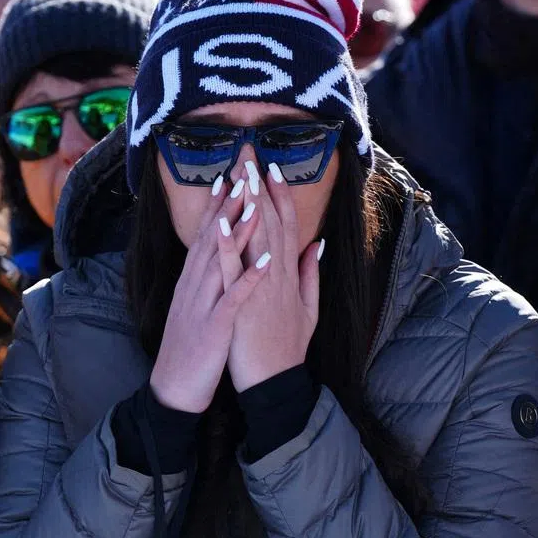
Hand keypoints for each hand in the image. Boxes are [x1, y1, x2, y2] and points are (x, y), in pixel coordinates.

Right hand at [149, 170, 266, 412]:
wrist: (174, 389)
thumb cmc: (192, 349)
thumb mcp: (199, 308)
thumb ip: (210, 282)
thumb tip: (219, 261)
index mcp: (194, 282)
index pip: (207, 237)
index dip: (218, 207)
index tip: (230, 176)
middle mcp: (195, 287)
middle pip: (213, 238)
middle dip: (229, 204)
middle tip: (242, 171)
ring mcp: (203, 305)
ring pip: (222, 262)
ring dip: (239, 232)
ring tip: (254, 202)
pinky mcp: (215, 328)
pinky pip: (234, 300)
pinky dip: (250, 279)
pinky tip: (266, 261)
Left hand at [226, 153, 321, 392]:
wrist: (275, 383)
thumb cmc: (287, 349)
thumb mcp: (309, 309)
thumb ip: (312, 275)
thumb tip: (316, 244)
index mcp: (290, 274)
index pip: (285, 225)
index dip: (279, 195)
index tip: (271, 167)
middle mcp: (278, 275)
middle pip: (270, 221)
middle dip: (261, 186)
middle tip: (252, 154)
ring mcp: (262, 287)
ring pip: (256, 238)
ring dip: (248, 204)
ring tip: (240, 173)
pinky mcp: (244, 303)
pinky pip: (235, 269)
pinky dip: (228, 244)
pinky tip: (222, 221)